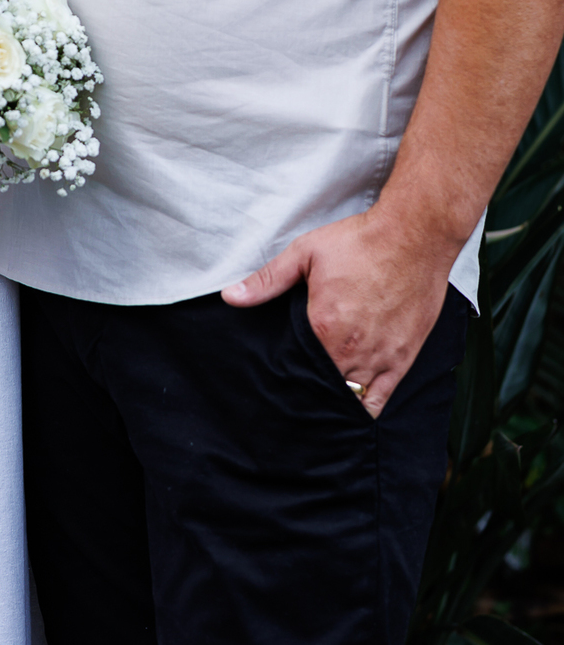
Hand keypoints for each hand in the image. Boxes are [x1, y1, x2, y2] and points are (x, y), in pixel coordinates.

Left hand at [221, 207, 454, 417]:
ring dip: (333, 400)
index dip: (285, 375)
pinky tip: (351, 408)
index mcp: (324, 326)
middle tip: (294, 391)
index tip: (276, 378)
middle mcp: (352, 349)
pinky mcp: (404, 358)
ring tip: (317, 400)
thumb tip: (230, 296)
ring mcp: (380, 357)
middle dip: (306, 390)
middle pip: (322, 386)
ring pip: (349, 397)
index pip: (296, 368)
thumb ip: (267, 280)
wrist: (414, 236)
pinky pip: (381, 399)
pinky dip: (364, 408)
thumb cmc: (360, 242)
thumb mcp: (305, 253)